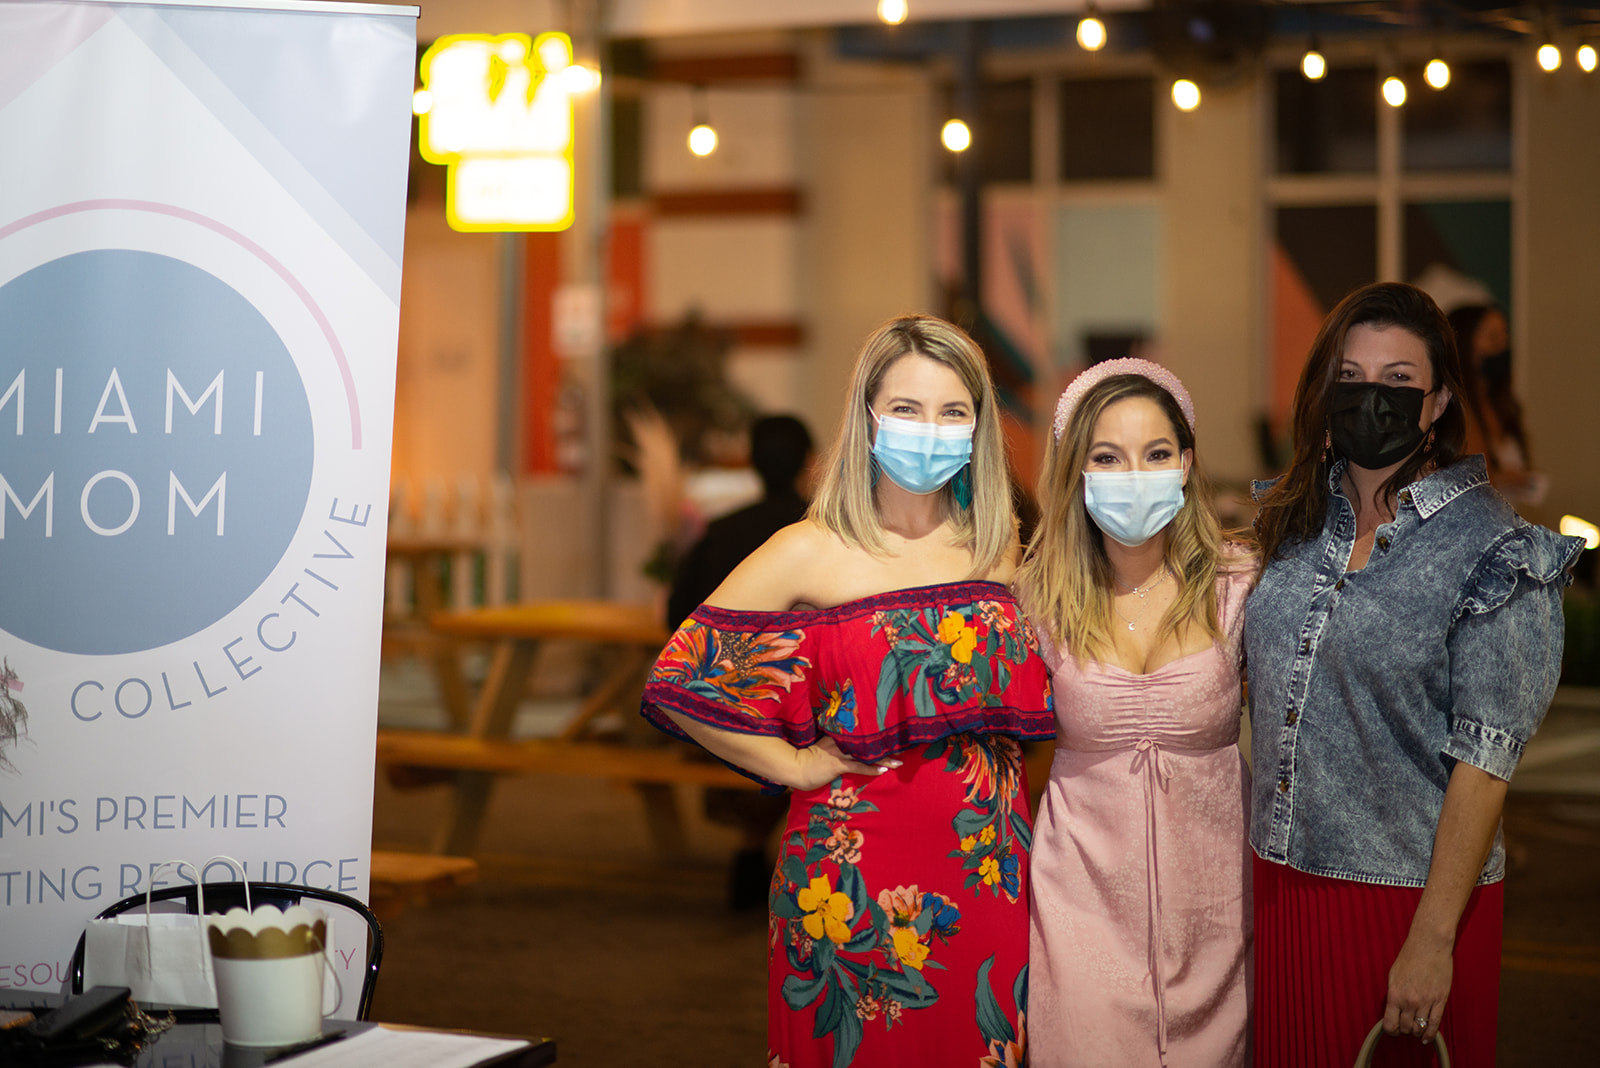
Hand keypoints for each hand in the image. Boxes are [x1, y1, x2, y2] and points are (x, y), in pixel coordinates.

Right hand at [787, 737, 900, 791]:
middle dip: (884, 744)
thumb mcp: (822, 748)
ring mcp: (838, 752)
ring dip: (883, 758)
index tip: (889, 731)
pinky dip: (871, 768)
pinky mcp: (837, 764)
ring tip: (899, 761)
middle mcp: (839, 741)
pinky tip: (882, 770)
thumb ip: (835, 745)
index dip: (875, 733)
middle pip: (866, 741)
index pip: (860, 733)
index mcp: (836, 736)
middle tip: (902, 745)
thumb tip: (849, 747)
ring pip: (865, 754)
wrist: (794, 766)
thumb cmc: (807, 759)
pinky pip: (858, 766)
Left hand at [1383, 929, 1451, 1043]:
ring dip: (1417, 1031)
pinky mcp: (1440, 1000)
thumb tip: (1393, 1010)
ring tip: (1416, 1029)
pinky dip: (1430, 1034)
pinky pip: (1435, 1023)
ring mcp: (1426, 1002)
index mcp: (1395, 994)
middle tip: (1405, 1027)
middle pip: (1406, 1028)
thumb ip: (1394, 994)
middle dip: (1405, 1030)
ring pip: (1420, 1028)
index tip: (1393, 1030)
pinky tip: (1426, 1038)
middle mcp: (1410, 1001)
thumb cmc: (1409, 957)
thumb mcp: (1393, 975)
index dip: (1391, 1030)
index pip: (1390, 1023)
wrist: (1429, 946)